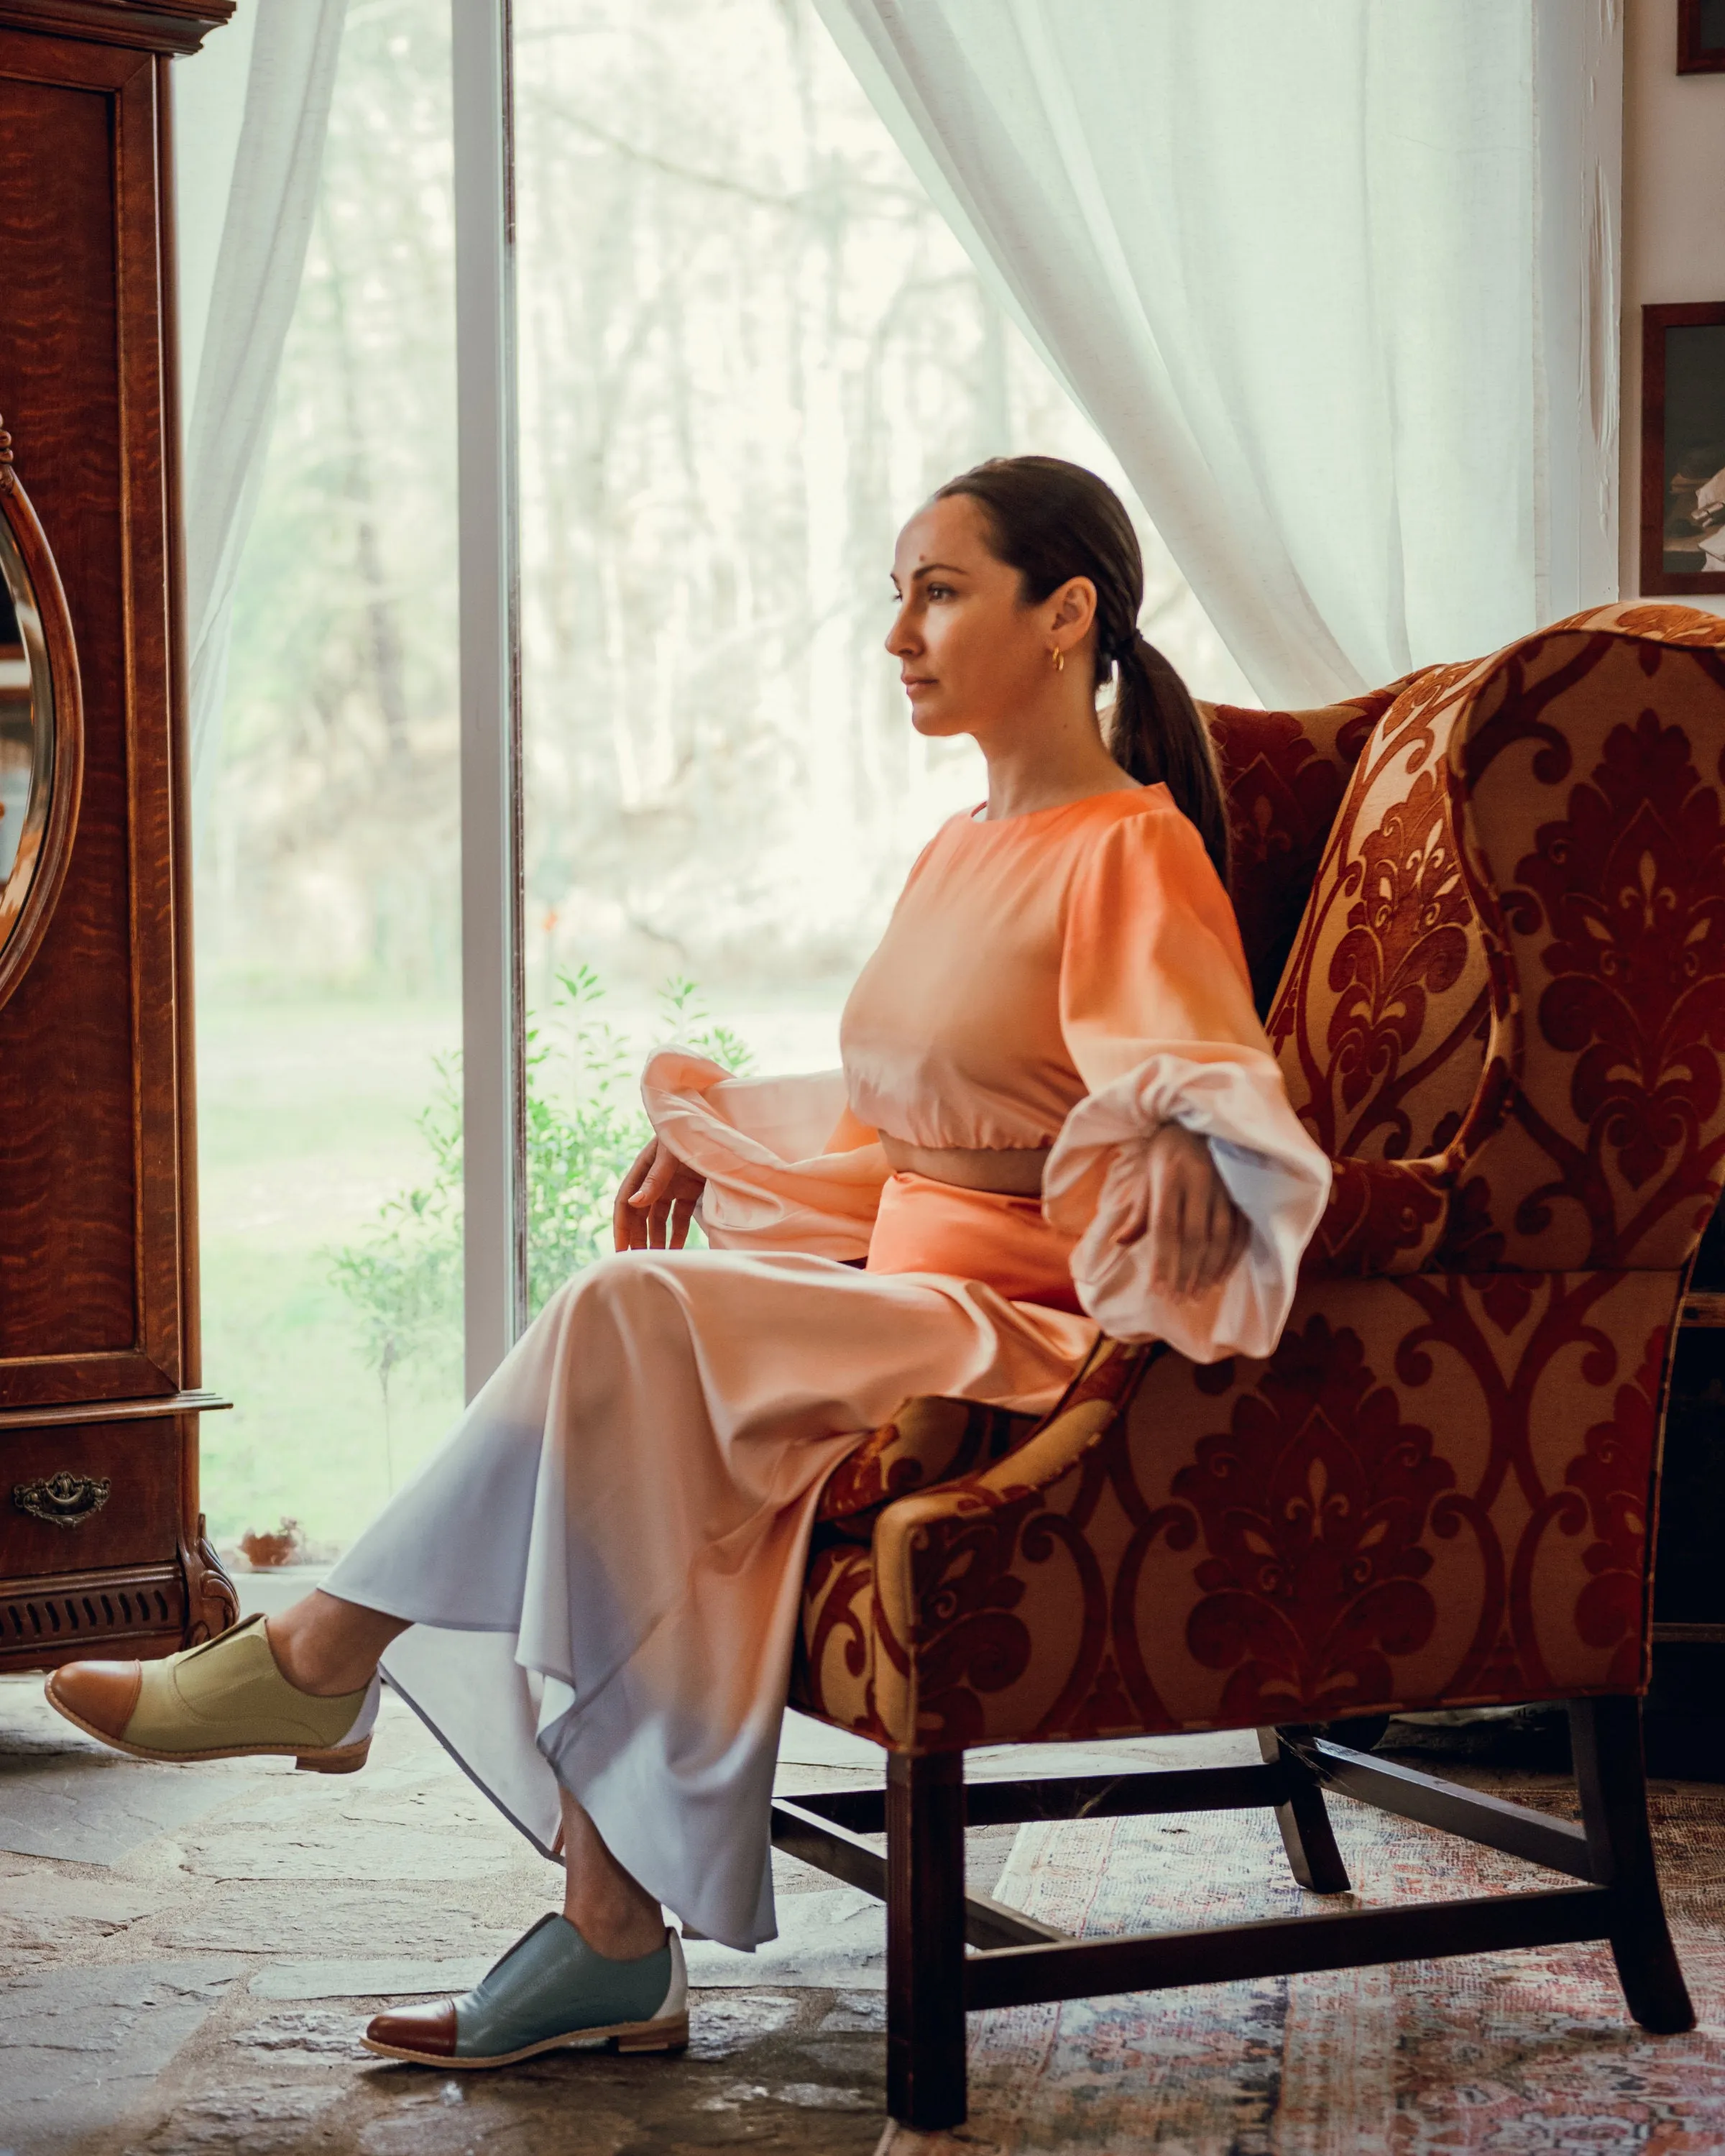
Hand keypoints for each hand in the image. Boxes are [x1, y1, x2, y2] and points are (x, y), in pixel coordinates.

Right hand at [613, 1138, 705, 1251]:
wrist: (719, 1126)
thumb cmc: (689, 1132)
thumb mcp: (670, 1154)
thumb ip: (654, 1179)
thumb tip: (633, 1204)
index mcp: (642, 1168)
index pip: (625, 1202)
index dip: (622, 1226)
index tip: (620, 1250)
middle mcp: (654, 1179)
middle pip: (640, 1214)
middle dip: (637, 1237)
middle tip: (637, 1261)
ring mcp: (672, 1186)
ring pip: (659, 1218)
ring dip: (657, 1238)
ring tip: (657, 1259)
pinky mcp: (690, 1190)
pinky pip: (679, 1216)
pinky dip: (678, 1232)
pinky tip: (677, 1249)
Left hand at [1140, 1124, 1247, 1302]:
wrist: (1198, 1122)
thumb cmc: (1165, 1154)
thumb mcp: (1146, 1176)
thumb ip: (1139, 1211)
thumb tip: (1120, 1243)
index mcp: (1169, 1177)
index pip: (1164, 1227)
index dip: (1162, 1261)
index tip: (1157, 1290)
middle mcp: (1199, 1182)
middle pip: (1193, 1236)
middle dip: (1185, 1272)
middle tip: (1178, 1300)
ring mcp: (1225, 1187)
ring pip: (1220, 1236)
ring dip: (1208, 1270)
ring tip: (1197, 1294)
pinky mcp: (1241, 1191)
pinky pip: (1240, 1230)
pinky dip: (1231, 1257)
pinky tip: (1220, 1277)